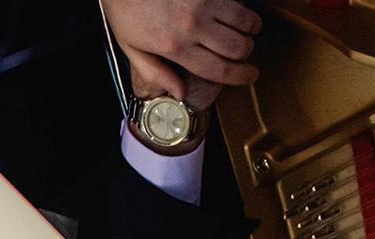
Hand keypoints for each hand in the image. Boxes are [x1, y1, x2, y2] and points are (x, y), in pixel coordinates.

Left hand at [101, 0, 261, 104]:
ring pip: (247, 21)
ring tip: (241, 30)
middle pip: (239, 48)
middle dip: (245, 53)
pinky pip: (239, 0)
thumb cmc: (124, 8)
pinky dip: (242, 8)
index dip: (241, 76)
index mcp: (175, 47)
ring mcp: (203, 2)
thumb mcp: (130, 47)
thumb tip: (180, 93)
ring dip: (249, 29)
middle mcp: (193, 25)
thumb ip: (156, 73)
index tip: (250, 76)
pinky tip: (234, 10)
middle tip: (240, 52)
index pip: (220, 70)